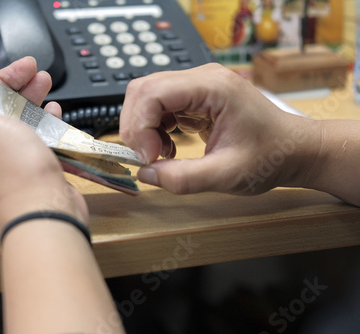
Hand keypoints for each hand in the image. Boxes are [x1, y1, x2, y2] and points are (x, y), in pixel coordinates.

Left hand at [0, 49, 87, 233]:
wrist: (48, 211)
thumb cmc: (13, 175)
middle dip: (3, 84)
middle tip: (24, 68)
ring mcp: (2, 162)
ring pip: (10, 121)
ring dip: (26, 98)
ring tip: (44, 82)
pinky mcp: (25, 167)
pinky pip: (30, 138)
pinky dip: (40, 122)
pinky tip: (52, 112)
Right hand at [119, 63, 321, 195]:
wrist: (295, 150)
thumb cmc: (272, 156)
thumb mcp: (228, 175)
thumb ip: (184, 179)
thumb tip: (146, 175)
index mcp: (214, 87)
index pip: (153, 92)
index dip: (139, 126)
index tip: (147, 157)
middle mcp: (203, 78)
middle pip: (144, 90)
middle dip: (135, 126)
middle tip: (146, 157)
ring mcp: (198, 86)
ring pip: (148, 97)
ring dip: (143, 128)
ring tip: (159, 154)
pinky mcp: (195, 98)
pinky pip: (160, 107)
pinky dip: (153, 129)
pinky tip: (167, 149)